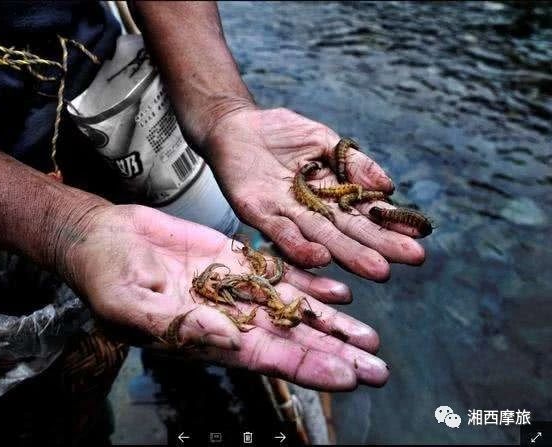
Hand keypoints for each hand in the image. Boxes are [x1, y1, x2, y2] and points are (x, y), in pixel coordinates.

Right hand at [63, 204, 388, 390]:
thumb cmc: (105, 277)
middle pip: (291, 338)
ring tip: (370, 336)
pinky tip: (339, 291)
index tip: (348, 377)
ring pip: (292, 307)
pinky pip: (279, 272)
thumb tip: (226, 340)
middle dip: (334, 353)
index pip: (267, 357)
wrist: (103, 240)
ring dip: (331, 323)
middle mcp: (228, 317)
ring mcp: (234, 288)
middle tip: (379, 367)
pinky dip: (309, 281)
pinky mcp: (233, 259)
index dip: (308, 366)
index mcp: (206, 336)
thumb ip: (178, 324)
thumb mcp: (131, 304)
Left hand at [204, 107, 425, 280]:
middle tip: (412, 260)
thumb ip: (353, 163)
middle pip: (348, 231)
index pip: (364, 212)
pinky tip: (322, 257)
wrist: (234, 125)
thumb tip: (389, 186)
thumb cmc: (280, 132)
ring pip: (320, 237)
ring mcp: (285, 214)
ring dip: (348, 254)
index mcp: (330, 194)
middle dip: (379, 246)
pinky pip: (280, 231)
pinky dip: (299, 245)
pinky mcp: (258, 212)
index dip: (390, 224)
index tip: (418, 236)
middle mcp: (311, 211)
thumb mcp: (323, 141)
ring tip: (378, 269)